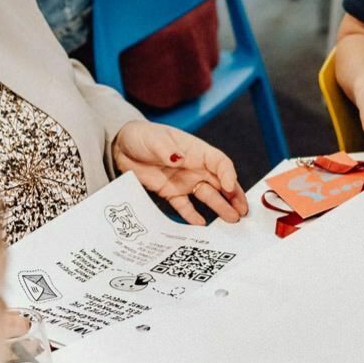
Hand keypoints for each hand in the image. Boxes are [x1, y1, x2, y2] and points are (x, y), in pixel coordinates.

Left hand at [112, 122, 248, 224]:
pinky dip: (193, 216)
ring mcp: (184, 181)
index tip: (228, 187)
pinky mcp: (171, 192)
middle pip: (220, 182)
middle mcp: (195, 167)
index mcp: (196, 150)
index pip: (220, 163)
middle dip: (233, 195)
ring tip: (232, 219)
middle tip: (243, 210)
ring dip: (220, 207)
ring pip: (208, 195)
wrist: (120, 147)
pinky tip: (201, 225)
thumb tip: (178, 158)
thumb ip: (166, 149)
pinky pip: (185, 206)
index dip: (228, 174)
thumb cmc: (141, 136)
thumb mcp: (154, 139)